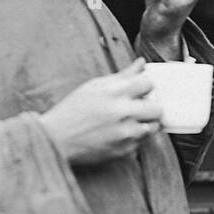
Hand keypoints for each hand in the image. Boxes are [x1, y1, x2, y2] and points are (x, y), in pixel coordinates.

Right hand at [38, 58, 163, 164]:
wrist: (56, 139)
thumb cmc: (73, 110)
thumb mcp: (94, 86)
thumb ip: (122, 75)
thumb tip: (141, 63)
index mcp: (114, 92)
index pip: (148, 83)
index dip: (145, 87)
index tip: (140, 91)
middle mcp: (122, 112)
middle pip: (157, 107)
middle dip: (151, 106)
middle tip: (141, 108)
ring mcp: (124, 133)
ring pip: (153, 126)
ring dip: (146, 123)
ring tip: (130, 122)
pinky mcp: (124, 150)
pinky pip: (142, 143)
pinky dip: (135, 138)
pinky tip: (120, 134)